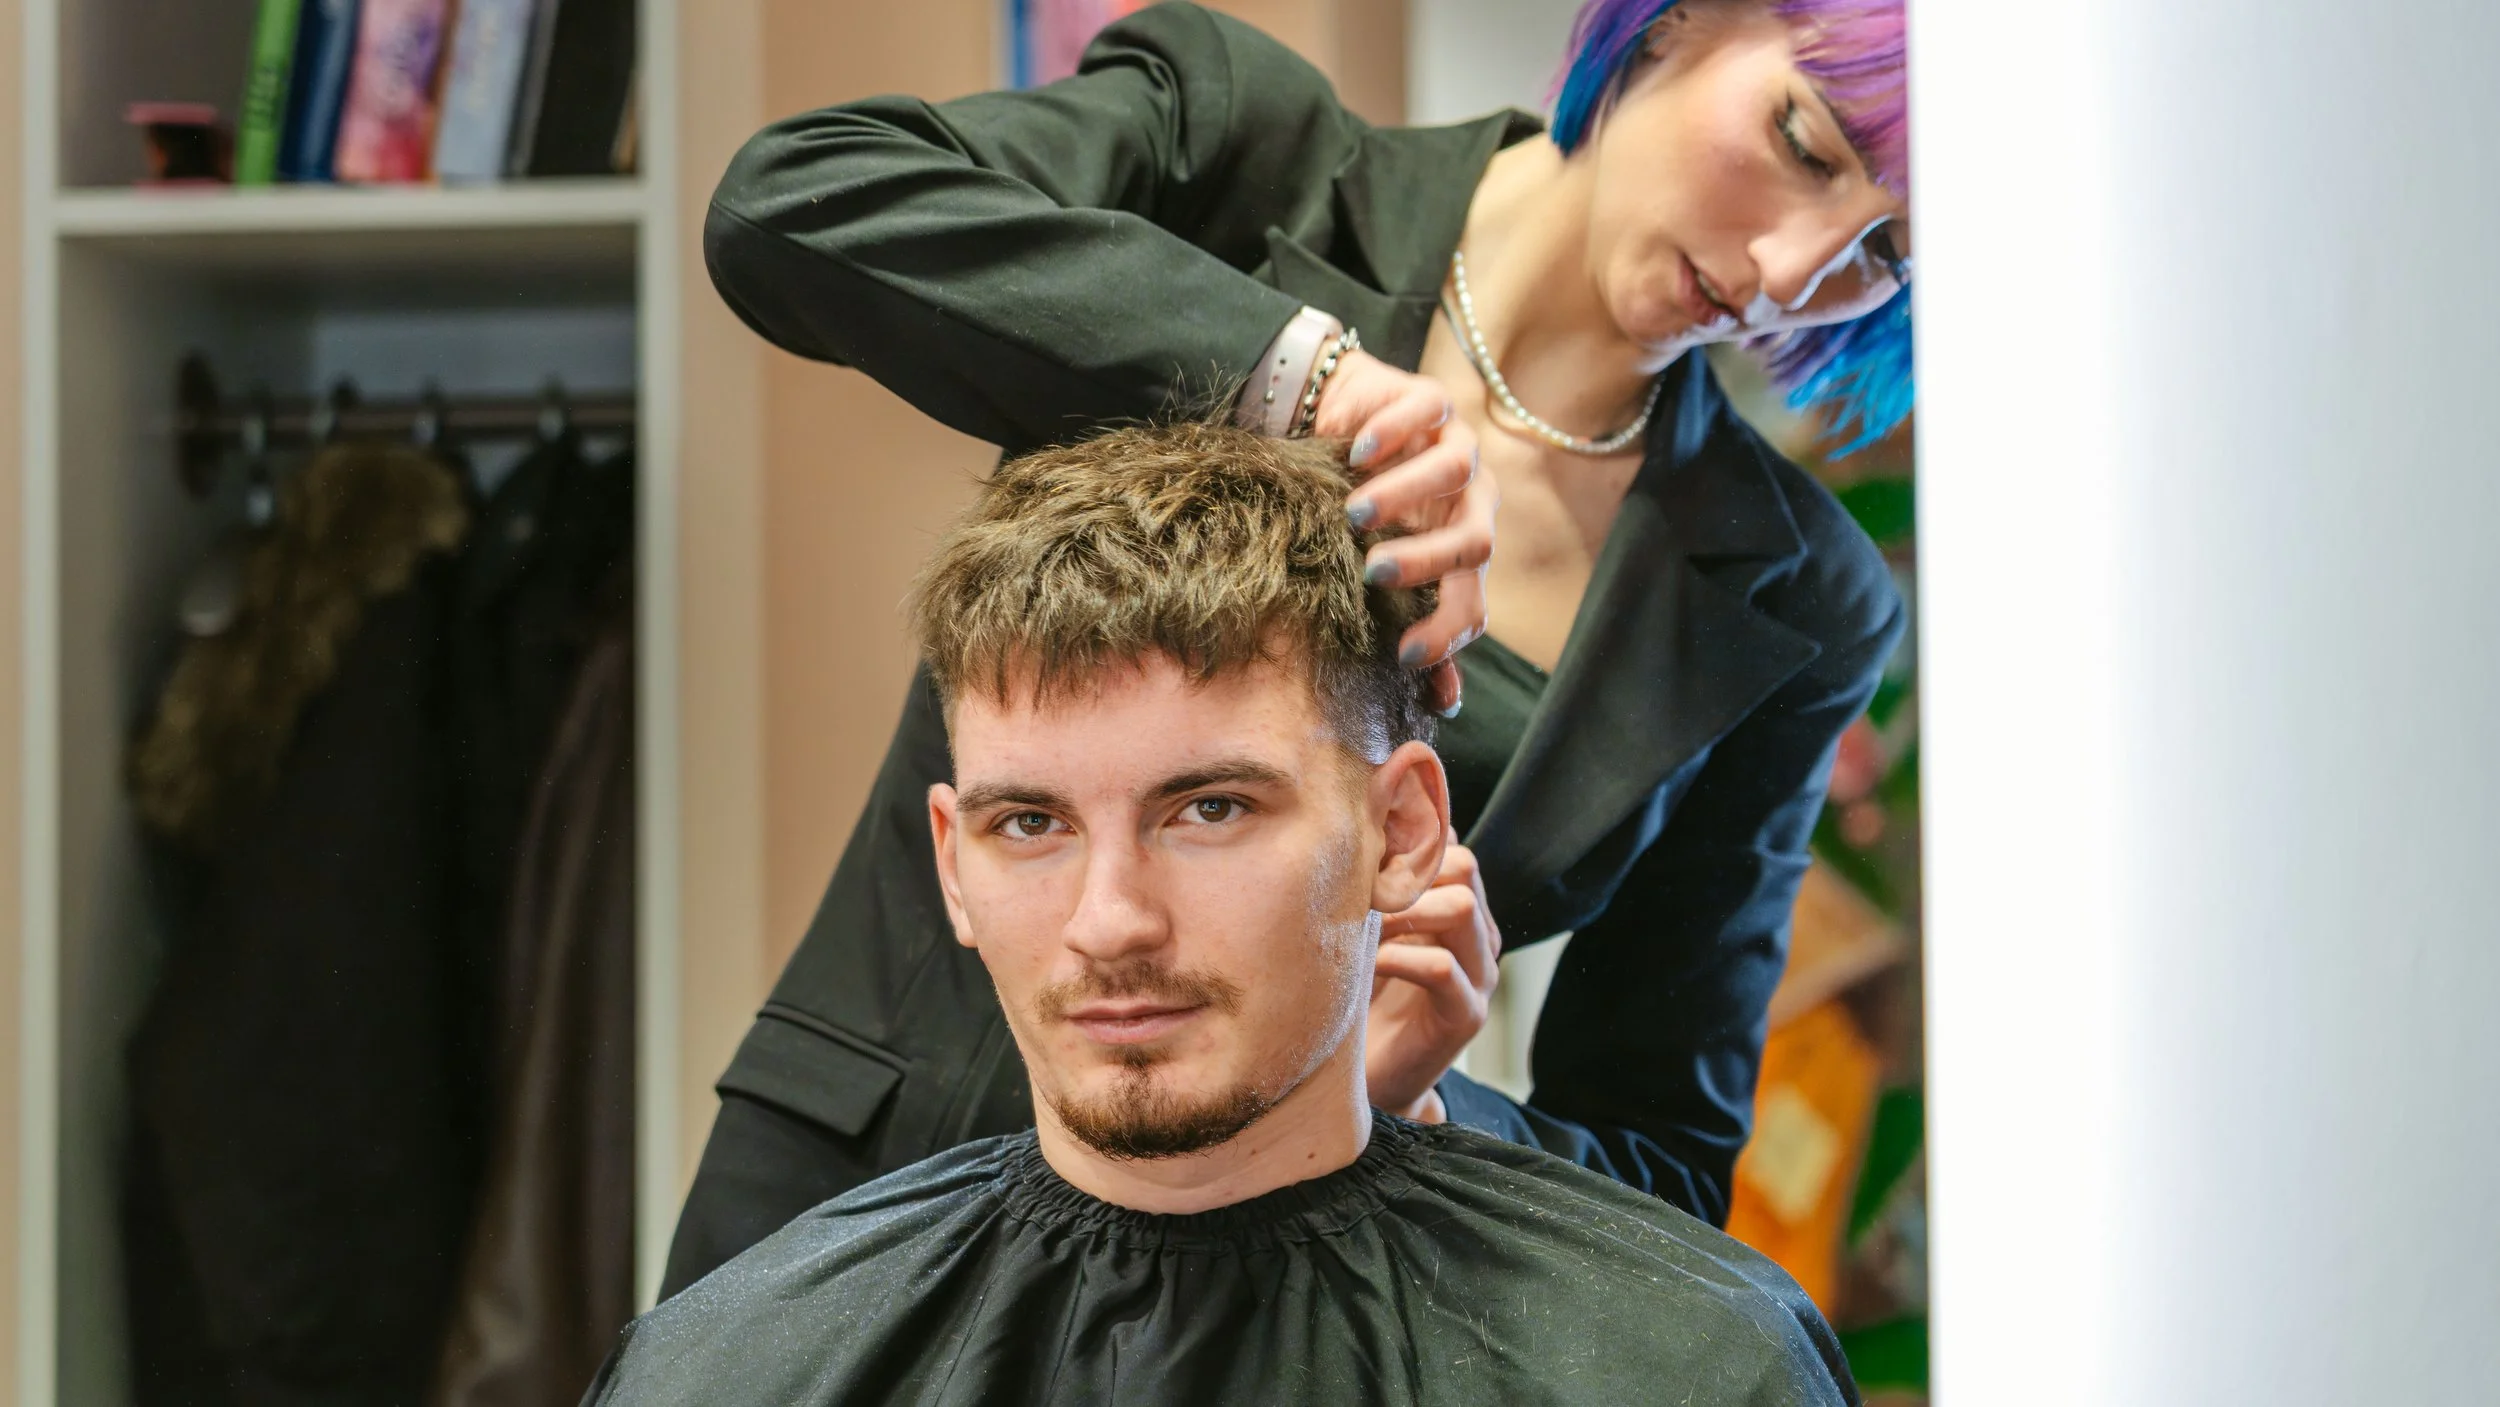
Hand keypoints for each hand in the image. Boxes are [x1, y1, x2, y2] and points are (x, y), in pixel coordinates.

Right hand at [1313, 350, 1492, 714]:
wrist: (1341, 424)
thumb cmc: (1361, 510)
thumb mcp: (1382, 569)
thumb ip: (1413, 626)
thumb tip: (1443, 704)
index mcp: (1464, 548)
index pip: (1474, 601)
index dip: (1446, 634)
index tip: (1400, 654)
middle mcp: (1470, 499)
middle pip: (1478, 538)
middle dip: (1428, 563)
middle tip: (1375, 573)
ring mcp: (1454, 443)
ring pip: (1456, 470)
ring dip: (1406, 497)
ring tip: (1356, 514)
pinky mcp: (1428, 398)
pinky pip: (1428, 408)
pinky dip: (1394, 432)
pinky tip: (1357, 452)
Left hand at [1366, 837, 1501, 1122]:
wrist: (1370, 1077)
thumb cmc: (1360, 995)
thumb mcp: (1363, 930)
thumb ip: (1372, 887)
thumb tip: (1353, 822)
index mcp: (1458, 906)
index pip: (1450, 845)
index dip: (1402, 844)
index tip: (1352, 855)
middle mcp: (1477, 934)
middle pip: (1463, 865)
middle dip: (1405, 874)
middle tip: (1357, 893)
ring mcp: (1480, 974)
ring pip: (1461, 906)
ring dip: (1402, 911)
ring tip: (1362, 930)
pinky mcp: (1467, 1015)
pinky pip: (1442, 967)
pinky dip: (1399, 957)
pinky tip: (1369, 965)